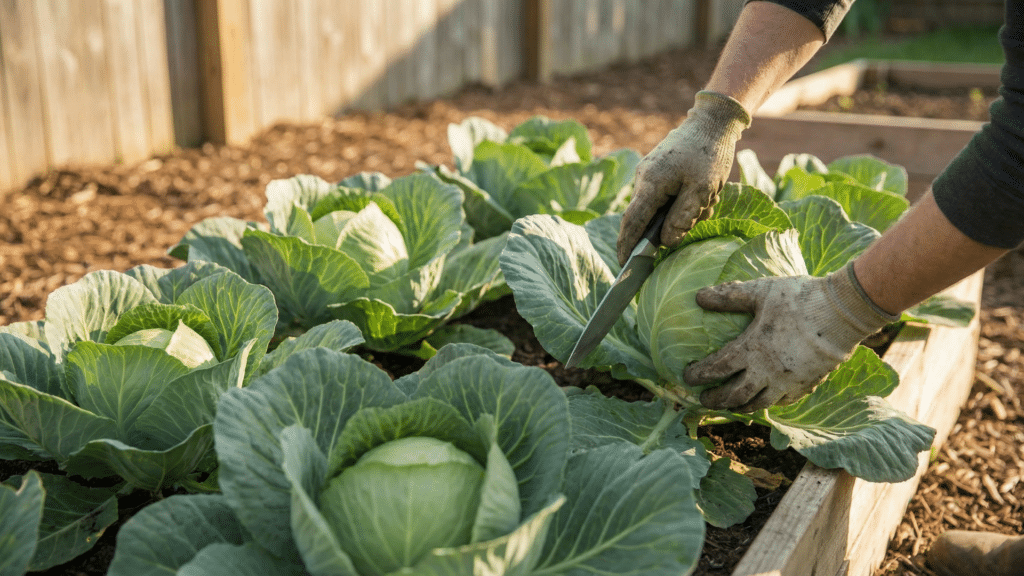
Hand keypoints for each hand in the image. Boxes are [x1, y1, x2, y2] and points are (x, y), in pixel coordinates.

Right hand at [617, 91, 749, 264]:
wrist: (711, 123)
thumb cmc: (709, 154)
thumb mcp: (703, 191)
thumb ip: (682, 219)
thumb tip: (666, 242)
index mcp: (651, 183)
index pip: (632, 221)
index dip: (627, 244)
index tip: (624, 264)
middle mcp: (643, 179)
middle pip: (647, 218)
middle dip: (671, 225)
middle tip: (700, 213)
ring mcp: (649, 175)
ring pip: (660, 209)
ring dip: (683, 212)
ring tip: (707, 199)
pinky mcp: (658, 173)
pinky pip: (665, 199)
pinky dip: (684, 203)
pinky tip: (703, 195)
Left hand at [684, 264, 898, 411]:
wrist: (843, 312)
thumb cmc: (800, 298)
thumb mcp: (761, 291)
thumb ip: (729, 295)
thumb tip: (698, 296)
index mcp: (752, 350)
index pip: (717, 368)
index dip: (699, 375)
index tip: (686, 376)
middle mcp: (767, 372)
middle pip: (734, 395)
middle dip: (716, 400)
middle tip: (702, 401)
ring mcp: (788, 383)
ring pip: (758, 404)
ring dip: (740, 407)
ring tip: (730, 406)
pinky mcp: (807, 385)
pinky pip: (783, 402)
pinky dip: (768, 404)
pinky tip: (764, 400)